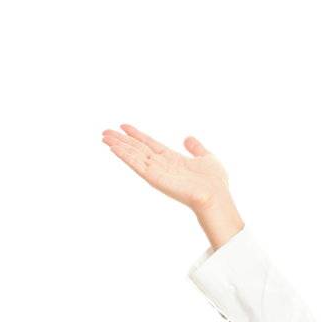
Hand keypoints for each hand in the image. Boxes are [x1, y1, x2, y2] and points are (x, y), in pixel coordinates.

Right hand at [101, 123, 230, 211]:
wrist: (216, 196)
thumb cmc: (215, 182)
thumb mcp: (206, 157)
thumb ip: (196, 148)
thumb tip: (188, 138)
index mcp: (172, 159)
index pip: (150, 144)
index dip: (137, 135)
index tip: (124, 126)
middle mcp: (162, 165)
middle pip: (137, 149)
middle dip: (122, 140)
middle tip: (105, 132)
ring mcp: (157, 172)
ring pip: (134, 155)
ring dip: (119, 146)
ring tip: (104, 137)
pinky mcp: (155, 178)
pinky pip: (137, 164)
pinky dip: (125, 156)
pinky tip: (113, 148)